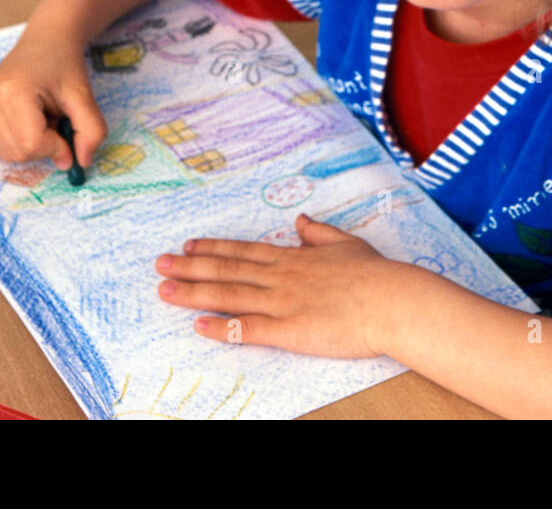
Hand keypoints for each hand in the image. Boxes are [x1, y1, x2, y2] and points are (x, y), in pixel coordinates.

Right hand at [0, 24, 106, 171]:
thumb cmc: (64, 66)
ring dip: (29, 146)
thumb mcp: (85, 97)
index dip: (56, 147)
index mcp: (13, 91)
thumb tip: (82, 163)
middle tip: (54, 120)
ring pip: (4, 155)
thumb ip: (91, 131)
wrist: (46, 42)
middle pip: (17, 153)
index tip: (67, 132)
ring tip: (40, 118)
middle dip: (44, 146)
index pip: (31, 144)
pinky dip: (12, 145)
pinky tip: (25, 124)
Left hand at [155, 214, 398, 358]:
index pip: (244, 251)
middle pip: (227, 270)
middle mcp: (281, 277)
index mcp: (294, 258)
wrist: (391, 300)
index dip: (214, 248)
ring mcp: (282, 302)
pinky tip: (198, 325)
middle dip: (190, 266)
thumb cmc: (376, 275)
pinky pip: (248, 329)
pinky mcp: (288, 330)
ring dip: (194, 292)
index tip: (189, 244)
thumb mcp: (347, 243)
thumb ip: (320, 234)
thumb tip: (301, 220)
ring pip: (229, 295)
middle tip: (160, 263)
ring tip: (165, 289)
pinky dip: (221, 327)